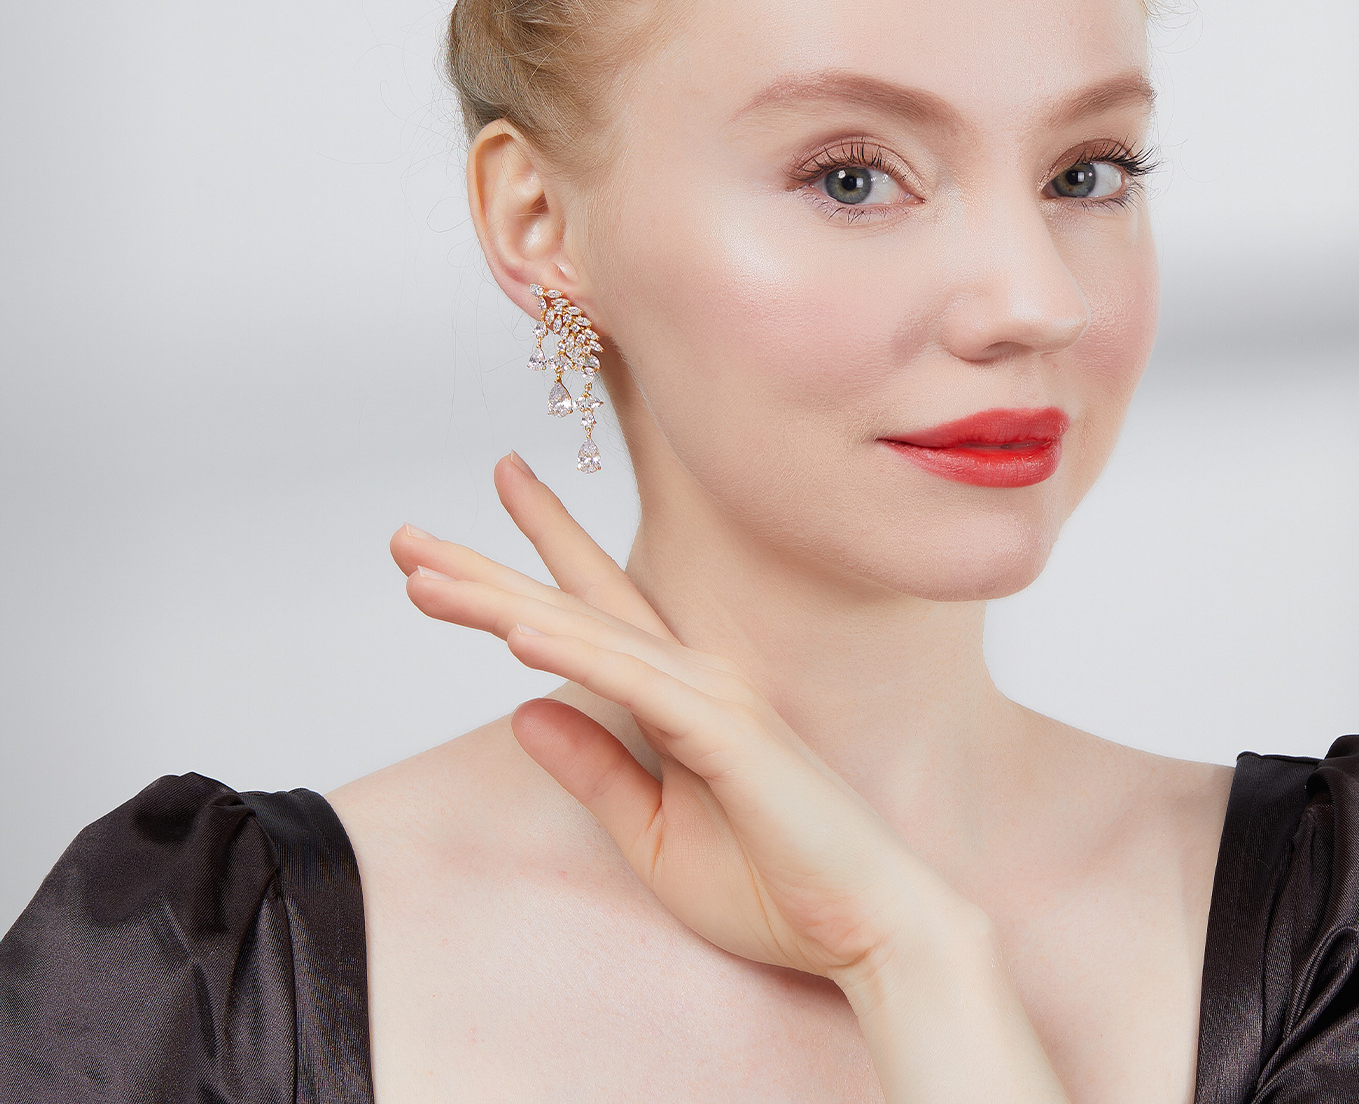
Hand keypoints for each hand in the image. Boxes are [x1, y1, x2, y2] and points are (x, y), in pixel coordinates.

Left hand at [390, 453, 969, 991]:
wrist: (868, 926)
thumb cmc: (776, 886)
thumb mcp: (654, 835)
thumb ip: (593, 770)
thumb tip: (522, 710)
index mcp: (676, 699)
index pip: (590, 613)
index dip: (535, 556)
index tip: (475, 519)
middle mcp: (690, 678)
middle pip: (570, 608)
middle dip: (484, 570)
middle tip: (405, 538)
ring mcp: (710, 697)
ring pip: (586, 633)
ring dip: (500, 600)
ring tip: (423, 575)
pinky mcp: (726, 732)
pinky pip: (632, 685)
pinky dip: (573, 653)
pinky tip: (514, 631)